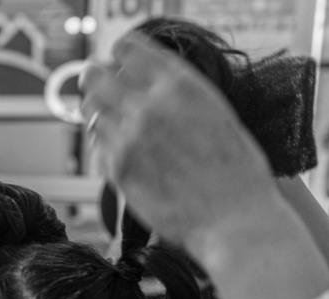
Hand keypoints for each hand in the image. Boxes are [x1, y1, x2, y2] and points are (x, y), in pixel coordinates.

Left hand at [80, 34, 281, 257]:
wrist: (234, 218)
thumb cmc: (236, 171)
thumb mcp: (216, 112)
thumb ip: (178, 94)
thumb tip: (148, 84)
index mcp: (181, 84)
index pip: (128, 49)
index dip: (122, 56)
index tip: (122, 66)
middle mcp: (150, 106)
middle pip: (96, 76)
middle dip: (97, 81)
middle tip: (102, 90)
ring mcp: (130, 138)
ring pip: (92, 112)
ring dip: (99, 114)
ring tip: (113, 123)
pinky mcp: (118, 170)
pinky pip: (99, 148)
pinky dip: (106, 147)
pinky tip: (124, 153)